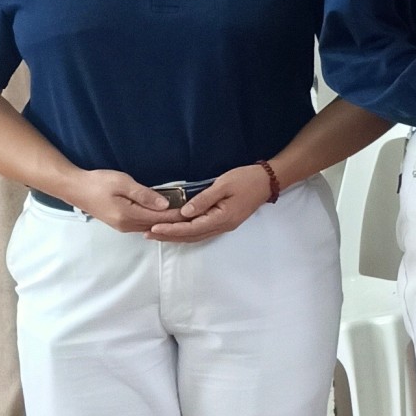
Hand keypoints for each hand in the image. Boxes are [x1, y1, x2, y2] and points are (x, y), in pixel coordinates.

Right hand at [65, 169, 184, 235]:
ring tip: (186, 216)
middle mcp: (127, 226)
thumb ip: (144, 194)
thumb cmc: (98, 182)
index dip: (180, 215)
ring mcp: (123, 227)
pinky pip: (144, 225)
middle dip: (177, 221)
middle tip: (197, 215)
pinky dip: (157, 221)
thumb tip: (166, 204)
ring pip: (151, 227)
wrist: (74, 188)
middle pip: (158, 226)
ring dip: (168, 222)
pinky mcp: (121, 224)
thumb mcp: (122, 183)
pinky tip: (166, 216)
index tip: (196, 211)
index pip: (161, 218)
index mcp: (129, 216)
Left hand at [149, 164, 272, 243]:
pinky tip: (177, 230)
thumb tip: (184, 212)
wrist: (268, 181)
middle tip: (148, 234)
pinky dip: (186, 233)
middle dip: (169, 236)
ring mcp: (225, 226)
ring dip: (176, 236)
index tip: (154, 227)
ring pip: (196, 236)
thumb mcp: (223, 185)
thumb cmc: (246, 179)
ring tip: (157, 234)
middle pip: (192, 236)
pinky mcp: (225, 222)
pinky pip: (202, 231)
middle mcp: (223, 226)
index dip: (172, 229)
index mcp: (222, 218)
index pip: (192, 228)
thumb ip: (203, 199)